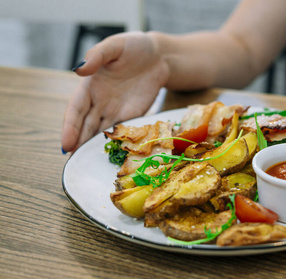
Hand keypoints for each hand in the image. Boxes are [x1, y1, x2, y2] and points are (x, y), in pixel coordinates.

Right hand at [61, 32, 168, 152]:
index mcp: (90, 86)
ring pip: (101, 133)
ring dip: (93, 148)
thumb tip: (79, 70)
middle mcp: (100, 102)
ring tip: (87, 165)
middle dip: (78, 144)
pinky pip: (122, 133)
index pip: (76, 110)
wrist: (159, 57)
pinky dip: (115, 145)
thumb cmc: (134, 47)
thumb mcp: (115, 46)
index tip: (66, 144)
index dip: (70, 127)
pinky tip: (110, 157)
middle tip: (73, 163)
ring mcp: (116, 111)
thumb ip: (98, 56)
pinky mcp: (132, 117)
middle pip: (86, 126)